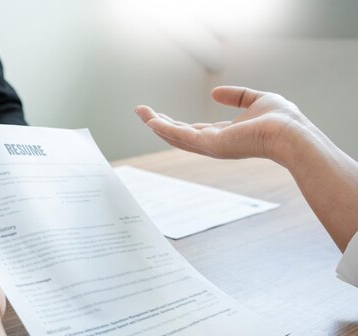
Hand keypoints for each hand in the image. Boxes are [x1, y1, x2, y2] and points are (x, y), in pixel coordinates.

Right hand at [135, 86, 317, 167]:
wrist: (291, 133)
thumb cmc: (281, 120)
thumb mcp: (257, 99)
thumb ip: (236, 96)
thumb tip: (214, 93)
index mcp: (224, 135)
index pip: (194, 130)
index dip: (176, 122)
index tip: (160, 114)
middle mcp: (214, 144)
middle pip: (179, 134)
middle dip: (159, 124)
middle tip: (141, 112)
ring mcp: (210, 146)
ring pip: (175, 135)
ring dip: (156, 124)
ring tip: (140, 112)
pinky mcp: (209, 144)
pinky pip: (181, 135)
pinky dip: (164, 129)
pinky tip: (151, 121)